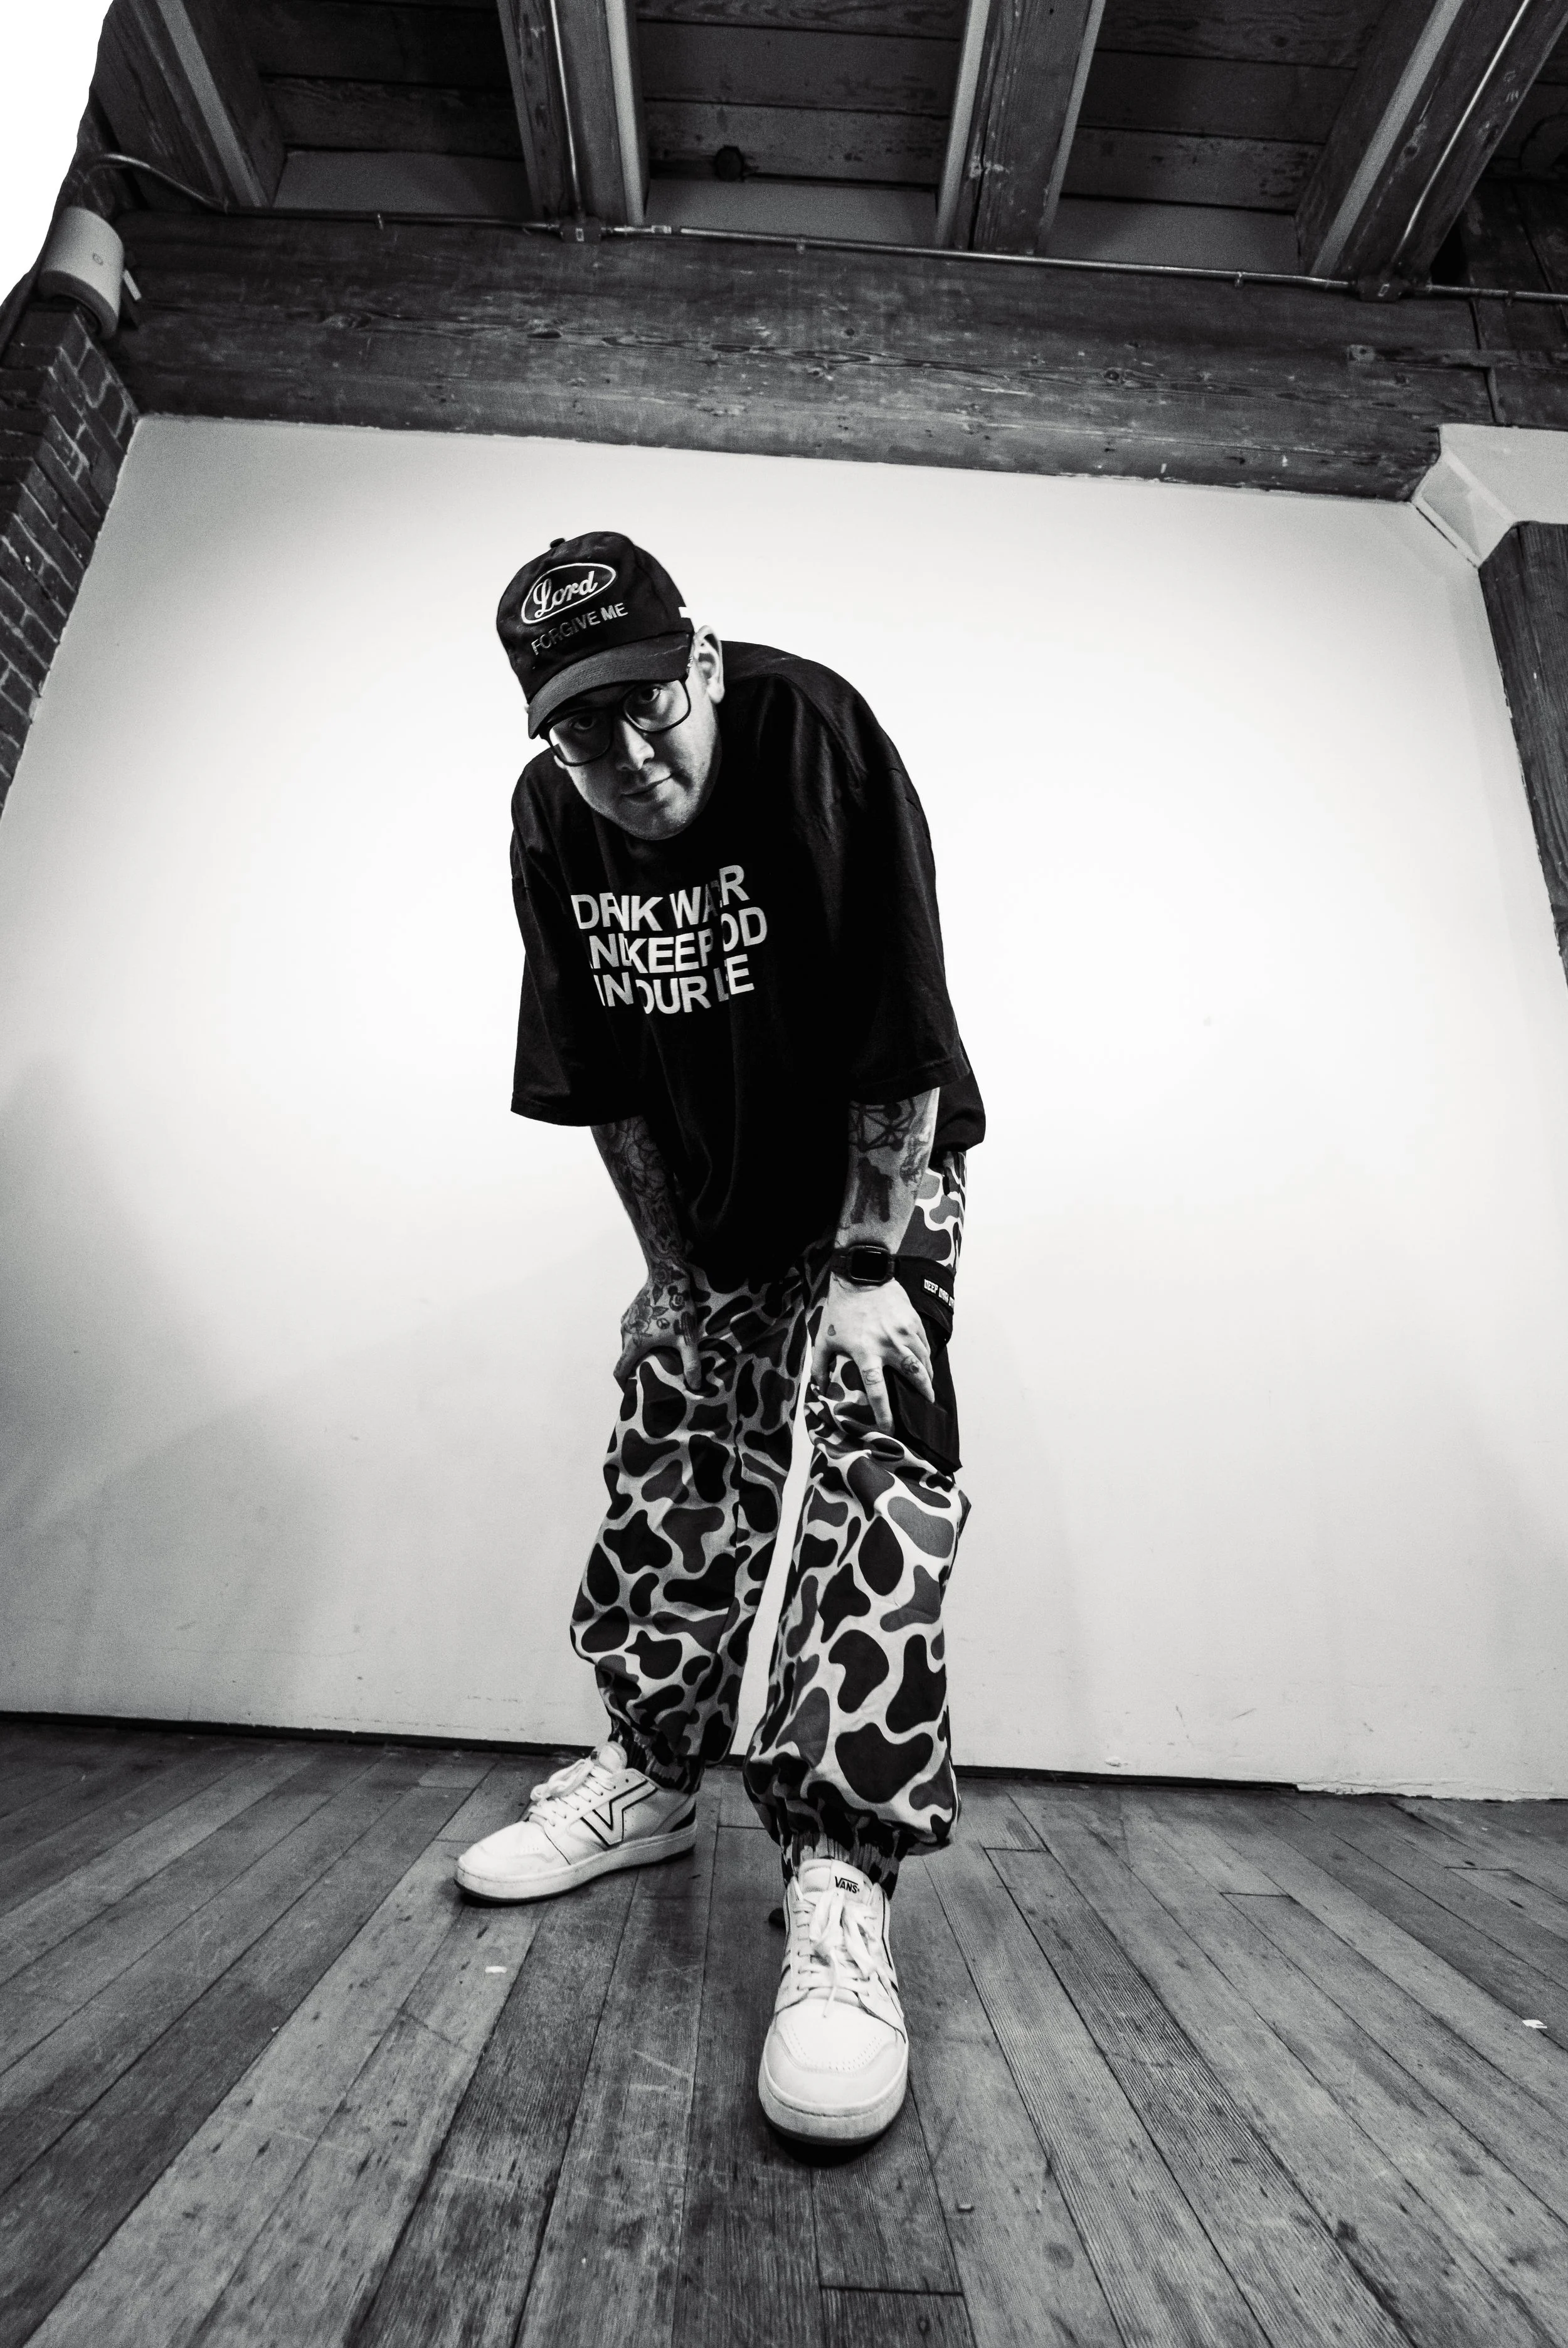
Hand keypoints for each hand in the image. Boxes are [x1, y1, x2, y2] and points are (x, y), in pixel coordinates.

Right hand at [616, 1265, 705, 1393]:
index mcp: (634, 1343)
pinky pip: (631, 1330)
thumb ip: (691, 1364)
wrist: (667, 1275)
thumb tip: (696, 1386)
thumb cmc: (677, 1307)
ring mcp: (627, 1320)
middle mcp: (625, 1332)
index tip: (634, 1391)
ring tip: (656, 1356)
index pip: (619, 1371)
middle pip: (625, 1358)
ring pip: (628, 1343)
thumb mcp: (687, 1338)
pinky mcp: (631, 1310)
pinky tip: (657, 1337)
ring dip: (638, 1352)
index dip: (624, 1385)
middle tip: (652, 1376)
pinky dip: (639, 1338)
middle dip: (635, 1369)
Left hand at [813, 1273, 932, 1434]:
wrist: (861, 1275)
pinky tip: (925, 1361)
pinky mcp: (912, 1320)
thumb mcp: (824, 1339)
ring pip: (923, 1359)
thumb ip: (821, 1366)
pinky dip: (926, 1354)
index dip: (884, 1412)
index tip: (890, 1428)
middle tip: (928, 1402)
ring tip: (929, 1385)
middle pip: (913, 1375)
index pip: (877, 1390)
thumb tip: (818, 1389)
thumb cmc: (840, 1309)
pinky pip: (923, 1343)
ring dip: (927, 1375)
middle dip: (923, 1391)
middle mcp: (888, 1345)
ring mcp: (903, 1332)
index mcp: (866, 1353)